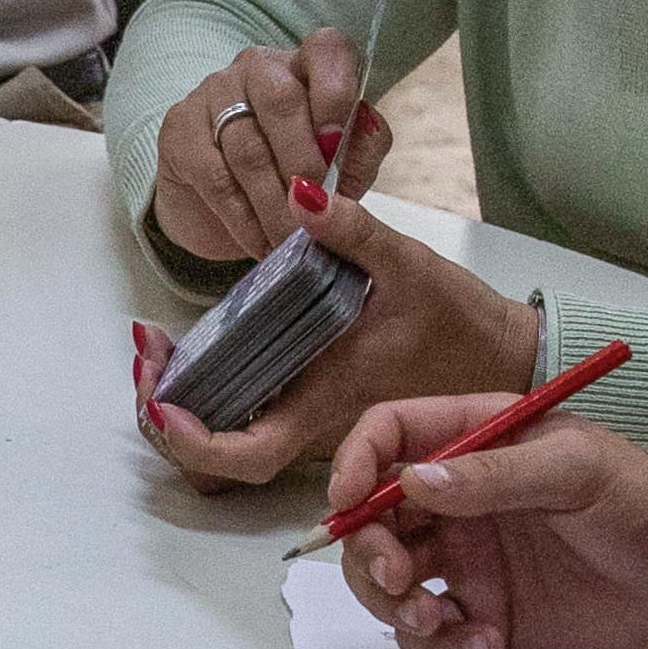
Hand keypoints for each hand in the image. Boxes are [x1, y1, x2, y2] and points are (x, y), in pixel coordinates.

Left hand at [134, 190, 538, 493]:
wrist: (501, 355)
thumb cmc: (459, 322)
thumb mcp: (409, 265)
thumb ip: (351, 230)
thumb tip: (298, 192)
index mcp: (327, 400)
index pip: (247, 454)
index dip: (194, 440)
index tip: (162, 398)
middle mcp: (310, 418)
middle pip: (218, 457)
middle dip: (166, 417)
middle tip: (145, 358)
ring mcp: (309, 412)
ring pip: (226, 436)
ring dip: (181, 402)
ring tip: (157, 351)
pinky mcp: (312, 395)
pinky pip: (248, 409)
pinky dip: (210, 389)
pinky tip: (194, 347)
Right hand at [144, 27, 395, 267]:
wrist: (221, 209)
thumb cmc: (294, 177)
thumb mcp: (341, 166)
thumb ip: (361, 147)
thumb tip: (367, 126)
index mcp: (305, 64)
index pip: (326, 49)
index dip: (335, 91)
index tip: (336, 145)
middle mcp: (258, 67)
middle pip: (280, 100)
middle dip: (303, 162)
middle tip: (316, 212)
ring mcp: (213, 93)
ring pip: (247, 147)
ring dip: (274, 204)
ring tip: (292, 242)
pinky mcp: (179, 130)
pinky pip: (214, 177)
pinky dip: (243, 218)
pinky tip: (260, 245)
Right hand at [323, 411, 647, 648]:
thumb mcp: (579, 470)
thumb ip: (496, 475)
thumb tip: (411, 483)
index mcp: (480, 441)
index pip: (391, 434)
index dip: (357, 463)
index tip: (347, 503)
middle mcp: (463, 500)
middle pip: (374, 518)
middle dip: (368, 552)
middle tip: (401, 582)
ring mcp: (472, 561)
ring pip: (391, 583)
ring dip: (396, 607)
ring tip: (439, 624)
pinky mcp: (488, 617)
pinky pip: (432, 636)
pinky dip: (440, 647)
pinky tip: (484, 646)